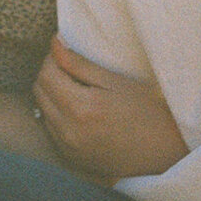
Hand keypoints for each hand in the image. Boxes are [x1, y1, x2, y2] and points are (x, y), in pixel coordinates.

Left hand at [32, 37, 187, 180]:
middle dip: (50, 74)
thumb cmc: (146, 111)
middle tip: (70, 67)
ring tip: (75, 88)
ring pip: (41, 110)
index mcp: (82, 108)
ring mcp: (68, 147)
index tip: (67, 52)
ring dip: (51, 94)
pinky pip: (50, 128)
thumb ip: (80, 64)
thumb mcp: (116, 81)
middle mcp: (69, 130)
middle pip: (39, 91)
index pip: (47, 74)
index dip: (53, 58)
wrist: (162, 153)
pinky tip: (77, 109)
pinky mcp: (70, 157)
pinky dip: (56, 114)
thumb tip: (55, 44)